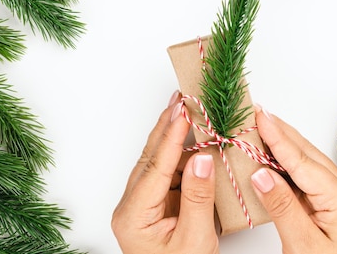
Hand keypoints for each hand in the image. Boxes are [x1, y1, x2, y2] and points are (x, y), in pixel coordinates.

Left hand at [112, 91, 218, 253]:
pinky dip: (185, 152)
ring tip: (191, 109)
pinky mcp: (160, 202)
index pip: (155, 167)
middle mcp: (134, 205)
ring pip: (161, 160)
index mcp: (134, 216)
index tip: (184, 111)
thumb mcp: (195, 240)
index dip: (172, 136)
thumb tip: (202, 158)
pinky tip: (196, 137)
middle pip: (152, 156)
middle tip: (183, 96)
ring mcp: (145, 203)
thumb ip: (198, 197)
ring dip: (177, 135)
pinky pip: (171, 170)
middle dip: (169, 125)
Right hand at [251, 106, 336, 253]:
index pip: (300, 160)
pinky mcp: (327, 205)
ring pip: (304, 162)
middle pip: (305, 153)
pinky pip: (303, 177)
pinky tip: (271, 157)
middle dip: (279, 131)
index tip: (258, 115)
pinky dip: (285, 163)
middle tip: (255, 112)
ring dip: (281, 143)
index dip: (277, 136)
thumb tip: (260, 172)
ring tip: (259, 126)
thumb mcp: (304, 245)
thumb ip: (282, 206)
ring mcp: (335, 197)